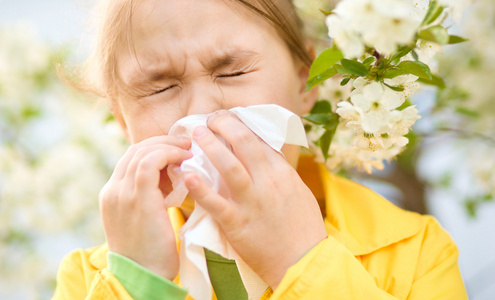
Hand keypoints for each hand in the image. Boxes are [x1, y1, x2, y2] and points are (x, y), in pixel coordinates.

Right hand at [99, 135, 191, 279]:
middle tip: (185, 142)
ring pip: (141, 152)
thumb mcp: (143, 218)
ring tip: (187, 149)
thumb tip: (170, 174)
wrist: (143, 276)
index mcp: (112, 194)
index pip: (130, 157)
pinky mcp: (137, 199)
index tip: (175, 148)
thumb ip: (149, 196)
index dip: (154, 147)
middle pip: (135, 150)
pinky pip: (149, 162)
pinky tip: (184, 158)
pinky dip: (167, 154)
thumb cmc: (151, 251)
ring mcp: (121, 194)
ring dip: (168, 145)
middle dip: (162, 141)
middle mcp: (112, 191)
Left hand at [184, 111, 326, 288]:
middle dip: (224, 125)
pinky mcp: (238, 224)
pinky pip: (216, 203)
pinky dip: (200, 188)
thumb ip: (280, 172)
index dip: (240, 124)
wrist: (304, 260)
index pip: (259, 139)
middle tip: (210, 119)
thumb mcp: (298, 191)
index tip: (227, 118)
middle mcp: (268, 182)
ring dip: (210, 146)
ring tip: (196, 133)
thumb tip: (264, 155)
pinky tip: (187, 174)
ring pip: (228, 166)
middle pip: (243, 143)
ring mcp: (251, 202)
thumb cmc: (303, 227)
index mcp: (282, 173)